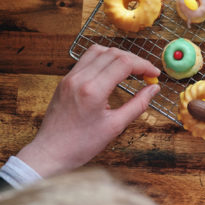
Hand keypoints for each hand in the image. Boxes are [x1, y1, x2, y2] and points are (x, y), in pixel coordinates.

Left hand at [17, 44, 159, 176]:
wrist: (50, 153)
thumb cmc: (81, 144)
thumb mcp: (115, 127)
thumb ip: (138, 105)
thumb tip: (153, 89)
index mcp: (92, 90)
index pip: (123, 63)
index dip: (143, 65)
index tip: (154, 74)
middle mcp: (79, 78)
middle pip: (113, 53)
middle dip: (134, 60)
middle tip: (146, 72)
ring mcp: (70, 77)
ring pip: (98, 51)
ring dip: (118, 55)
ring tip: (130, 69)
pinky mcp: (65, 80)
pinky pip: (86, 59)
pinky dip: (103, 59)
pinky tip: (111, 72)